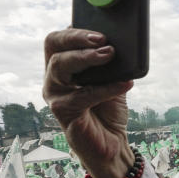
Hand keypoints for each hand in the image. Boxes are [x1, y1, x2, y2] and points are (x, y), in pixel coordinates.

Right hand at [43, 29, 134, 177]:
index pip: (57, 40)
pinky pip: (82, 94)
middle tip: (104, 41)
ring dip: (87, 57)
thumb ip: (110, 62)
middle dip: (78, 40)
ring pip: (61, 67)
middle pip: (55, 49)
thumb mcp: (112, 80)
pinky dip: (106, 88)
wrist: (112, 144)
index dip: (75, 33)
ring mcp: (55, 95)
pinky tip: (124, 83)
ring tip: (110, 54)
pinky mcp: (62, 111)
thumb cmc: (109, 110)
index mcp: (62, 67)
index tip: (100, 32)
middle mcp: (53, 79)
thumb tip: (119, 41)